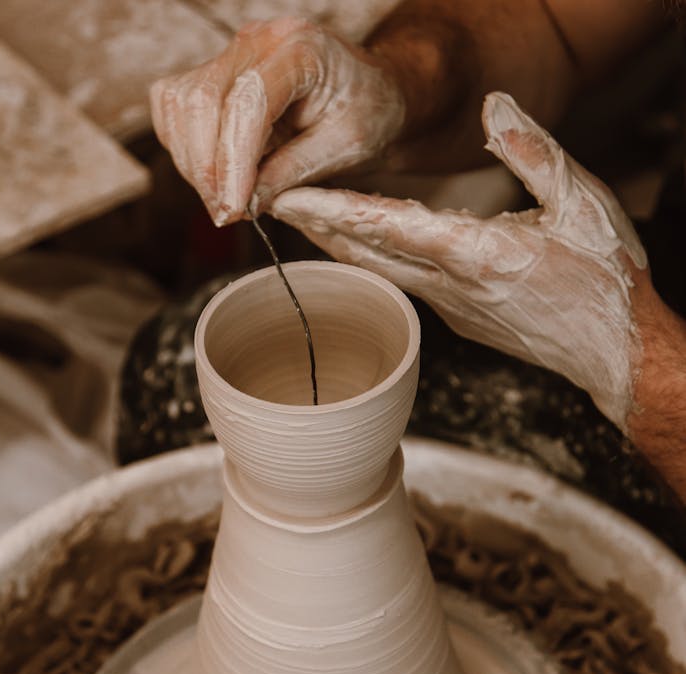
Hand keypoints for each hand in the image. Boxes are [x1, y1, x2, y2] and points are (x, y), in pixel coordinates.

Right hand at [150, 17, 405, 226]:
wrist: (372, 92)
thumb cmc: (368, 114)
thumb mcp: (346, 148)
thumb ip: (293, 171)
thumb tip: (245, 203)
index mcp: (302, 49)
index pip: (248, 101)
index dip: (234, 161)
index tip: (234, 209)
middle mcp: (260, 41)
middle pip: (203, 99)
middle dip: (207, 169)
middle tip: (226, 214)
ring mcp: (233, 54)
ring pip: (180, 103)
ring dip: (193, 162)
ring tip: (225, 200)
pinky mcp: (216, 73)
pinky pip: (176, 107)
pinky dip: (185, 148)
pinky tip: (216, 177)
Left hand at [270, 91, 647, 431]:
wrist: (614, 351)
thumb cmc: (605, 278)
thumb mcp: (582, 202)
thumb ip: (533, 150)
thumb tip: (494, 105)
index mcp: (478, 254)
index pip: (388, 226)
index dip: (335, 210)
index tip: (291, 198)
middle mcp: (453, 287)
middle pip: (368, 254)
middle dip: (318, 228)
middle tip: (275, 203)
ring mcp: (453, 309)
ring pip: (382, 272)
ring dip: (341, 246)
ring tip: (307, 221)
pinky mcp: (460, 319)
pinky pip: (404, 285)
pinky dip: (375, 262)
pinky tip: (365, 248)